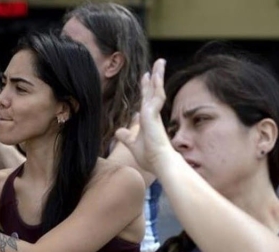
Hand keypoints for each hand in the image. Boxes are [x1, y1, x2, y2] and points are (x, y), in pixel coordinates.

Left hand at [115, 59, 174, 173]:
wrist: (159, 162)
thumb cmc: (150, 156)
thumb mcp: (133, 144)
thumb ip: (126, 136)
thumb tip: (118, 131)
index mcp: (149, 120)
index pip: (146, 101)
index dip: (146, 90)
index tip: (145, 80)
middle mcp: (152, 114)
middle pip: (152, 92)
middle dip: (153, 79)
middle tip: (155, 66)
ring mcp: (154, 113)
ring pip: (156, 90)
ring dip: (157, 75)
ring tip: (160, 62)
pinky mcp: (154, 114)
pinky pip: (156, 95)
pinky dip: (156, 84)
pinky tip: (155, 74)